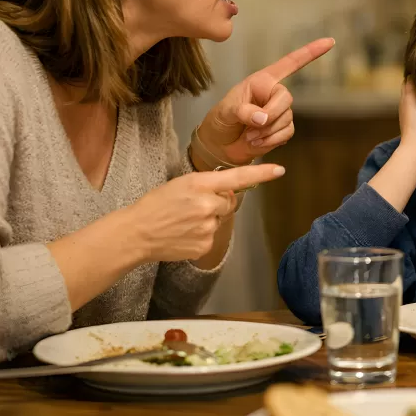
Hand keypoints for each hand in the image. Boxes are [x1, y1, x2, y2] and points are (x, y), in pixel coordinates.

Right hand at [124, 163, 285, 262]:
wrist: (136, 233)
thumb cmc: (156, 204)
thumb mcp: (181, 184)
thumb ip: (208, 185)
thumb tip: (229, 191)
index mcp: (199, 184)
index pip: (238, 177)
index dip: (261, 173)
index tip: (279, 170)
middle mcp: (207, 205)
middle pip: (229, 201)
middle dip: (217, 203)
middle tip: (192, 206)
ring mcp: (207, 227)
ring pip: (220, 220)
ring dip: (208, 219)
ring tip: (184, 221)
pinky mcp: (205, 245)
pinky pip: (212, 236)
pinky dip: (201, 235)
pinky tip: (184, 233)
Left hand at [194, 38, 334, 166]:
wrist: (220, 146)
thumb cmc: (220, 121)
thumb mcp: (226, 112)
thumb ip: (243, 111)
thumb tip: (262, 118)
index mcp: (262, 81)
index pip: (289, 64)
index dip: (310, 52)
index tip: (330, 42)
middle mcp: (274, 93)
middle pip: (286, 98)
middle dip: (271, 114)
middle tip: (252, 126)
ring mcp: (280, 112)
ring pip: (286, 119)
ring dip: (267, 131)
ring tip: (248, 135)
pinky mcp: (283, 129)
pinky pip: (287, 133)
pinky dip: (271, 140)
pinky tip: (257, 141)